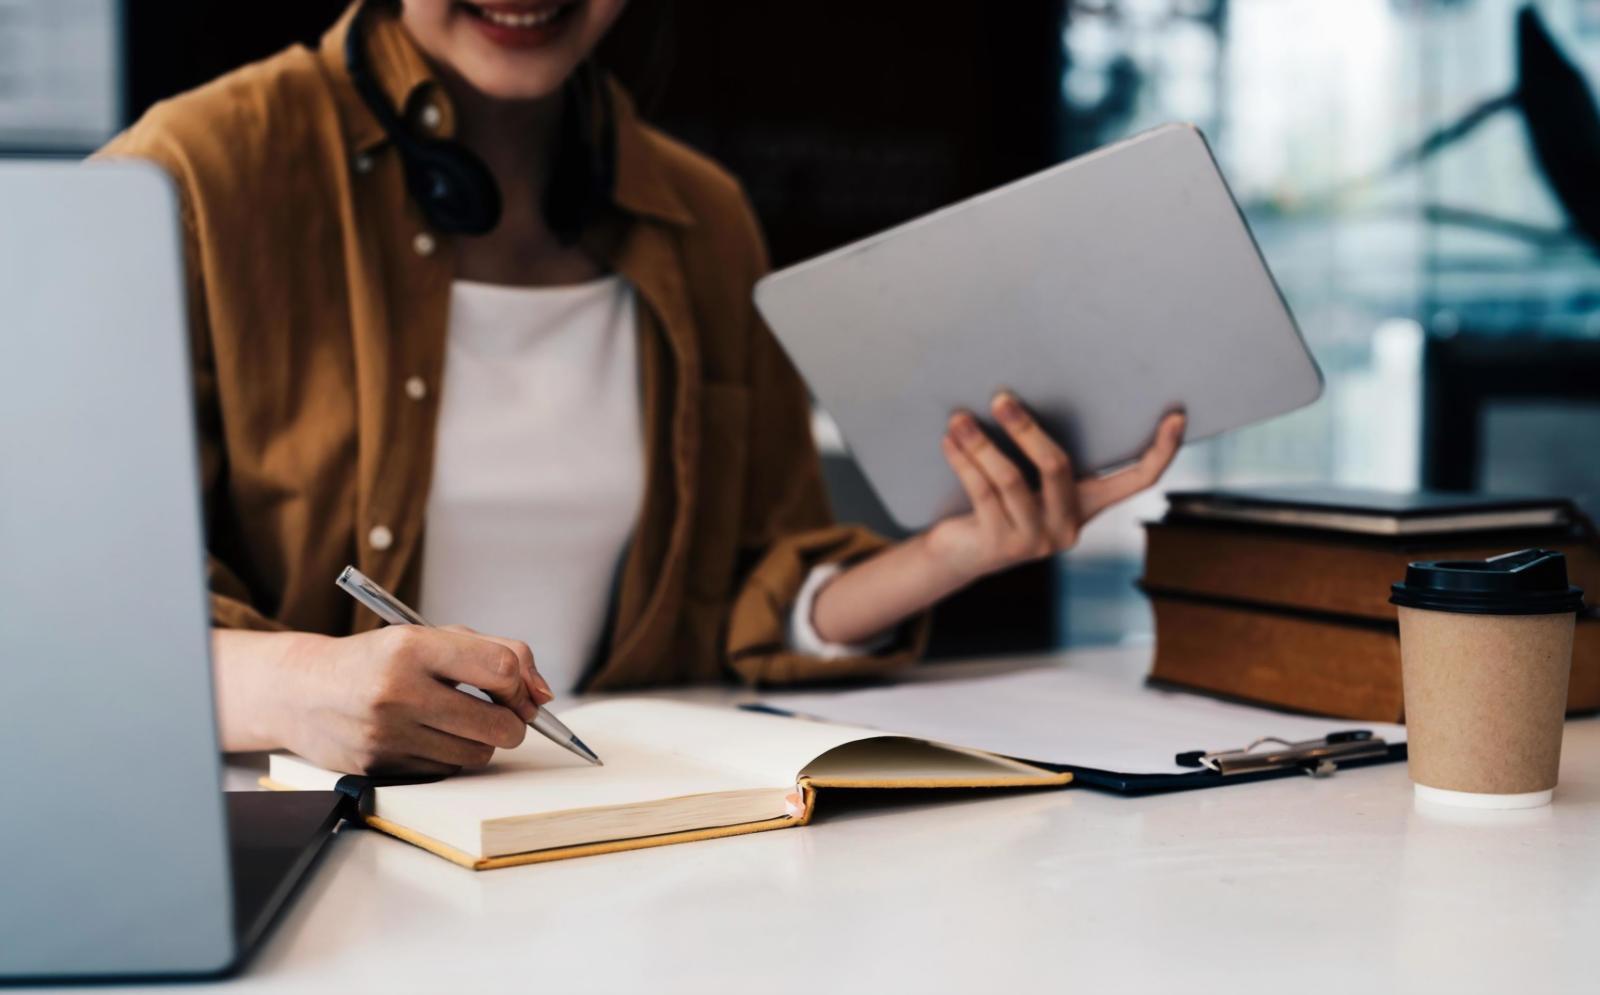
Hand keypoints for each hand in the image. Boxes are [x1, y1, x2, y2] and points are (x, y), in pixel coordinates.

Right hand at [277, 626, 553, 775]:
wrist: (301, 690)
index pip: (501, 669)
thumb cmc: (379, 659)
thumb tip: (543, 694)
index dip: (521, 685)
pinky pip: (446, 770)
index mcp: (412, 647)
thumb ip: (495, 651)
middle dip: (512, 722)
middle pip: (499, 724)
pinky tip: (427, 735)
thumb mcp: (430, 636)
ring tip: (456, 720)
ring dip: (480, 740)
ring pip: (477, 753)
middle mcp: (398, 691)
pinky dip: (449, 755)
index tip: (517, 690)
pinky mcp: (379, 766)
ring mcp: (387, 733)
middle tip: (499, 713)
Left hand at [926, 391, 1185, 582]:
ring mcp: (1035, 541)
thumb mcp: (1027, 480)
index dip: (1161, 452)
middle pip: (1057, 467)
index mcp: (1085, 507)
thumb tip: (1026, 393)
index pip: (1135, 481)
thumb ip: (1038, 453)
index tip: (1177, 415)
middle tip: (1001, 397)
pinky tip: (949, 441)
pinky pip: (982, 493)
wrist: (957, 555)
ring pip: (1011, 480)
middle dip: (1027, 428)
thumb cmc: (995, 503)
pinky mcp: (1000, 547)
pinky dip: (963, 462)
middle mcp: (1067, 528)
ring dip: (981, 444)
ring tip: (959, 418)